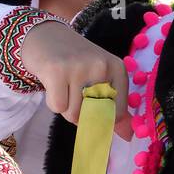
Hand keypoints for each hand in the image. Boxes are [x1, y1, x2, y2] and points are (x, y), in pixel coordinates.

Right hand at [19, 20, 132, 140]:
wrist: (45, 36)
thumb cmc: (75, 62)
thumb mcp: (100, 78)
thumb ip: (114, 106)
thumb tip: (128, 137)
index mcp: (117, 68)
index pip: (117, 112)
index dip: (102, 119)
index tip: (92, 108)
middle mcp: (101, 66)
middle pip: (94, 116)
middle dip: (81, 113)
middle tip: (73, 92)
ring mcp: (79, 67)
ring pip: (73, 114)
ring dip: (65, 107)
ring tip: (63, 86)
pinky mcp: (56, 71)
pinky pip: (57, 107)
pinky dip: (52, 102)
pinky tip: (52, 84)